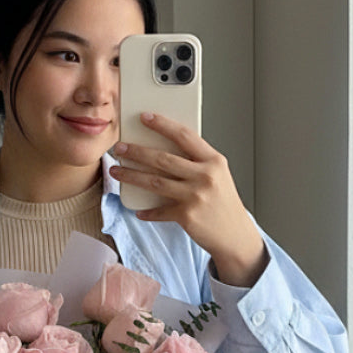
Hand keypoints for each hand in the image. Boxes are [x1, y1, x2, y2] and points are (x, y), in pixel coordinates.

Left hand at [111, 112, 267, 286]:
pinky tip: (138, 210)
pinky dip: (147, 211)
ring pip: (154, 182)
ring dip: (131, 176)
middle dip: (136, 152)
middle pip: (163, 159)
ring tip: (116, 171)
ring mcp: (195, 196)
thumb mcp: (217, 175)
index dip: (162, 124)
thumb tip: (162, 150)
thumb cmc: (223, 203)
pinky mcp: (187, 216)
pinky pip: (159, 211)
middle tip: (119, 147)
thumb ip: (197, 162)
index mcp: (214, 161)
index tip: (144, 117)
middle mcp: (205, 176)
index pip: (184, 136)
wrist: (236, 235)